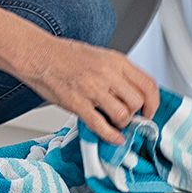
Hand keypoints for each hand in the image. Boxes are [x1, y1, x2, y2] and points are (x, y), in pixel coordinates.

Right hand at [21, 37, 159, 144]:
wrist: (38, 54)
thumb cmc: (65, 55)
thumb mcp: (99, 55)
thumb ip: (117, 73)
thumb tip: (131, 93)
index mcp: (115, 61)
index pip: (148, 84)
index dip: (153, 102)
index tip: (149, 111)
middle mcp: (107, 74)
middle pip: (138, 102)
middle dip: (136, 114)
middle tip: (130, 118)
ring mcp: (92, 89)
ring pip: (123, 115)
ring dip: (122, 124)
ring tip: (115, 123)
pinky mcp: (77, 104)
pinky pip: (101, 125)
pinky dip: (111, 136)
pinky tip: (113, 137)